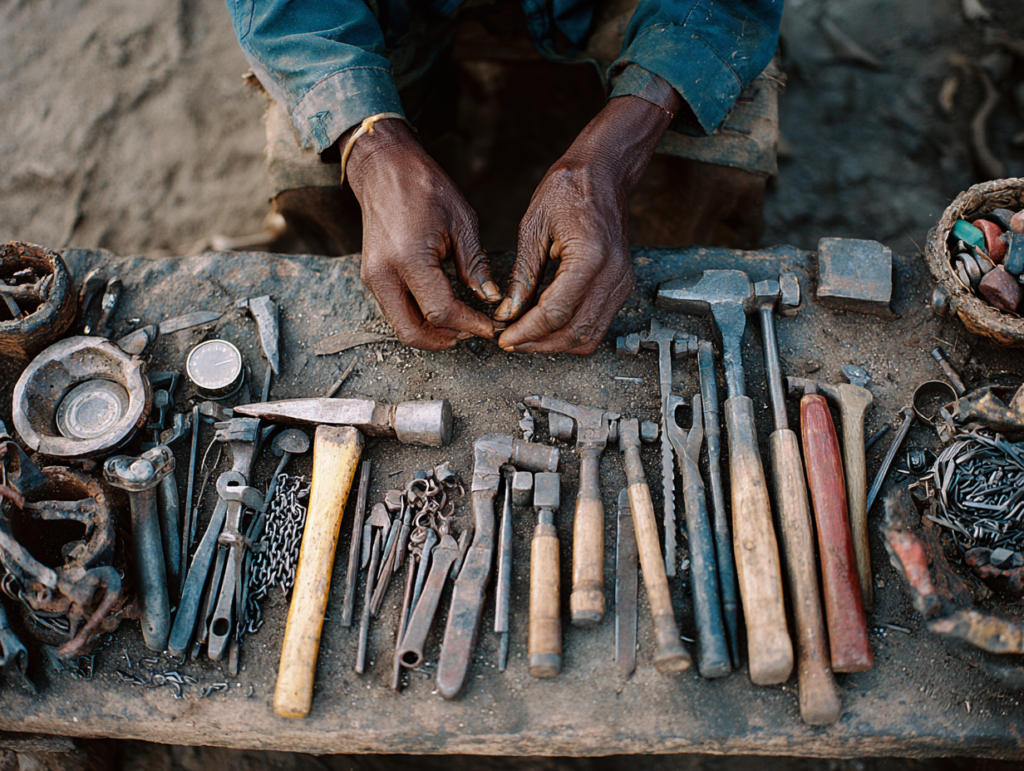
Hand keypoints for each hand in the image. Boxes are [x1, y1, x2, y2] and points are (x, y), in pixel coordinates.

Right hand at [346, 120, 500, 349]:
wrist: (383, 168)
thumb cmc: (423, 186)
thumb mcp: (461, 221)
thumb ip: (475, 265)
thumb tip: (490, 298)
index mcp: (408, 259)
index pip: (440, 311)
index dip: (469, 325)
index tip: (491, 326)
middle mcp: (383, 274)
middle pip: (412, 332)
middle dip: (445, 340)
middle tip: (473, 333)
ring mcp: (373, 278)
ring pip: (401, 326)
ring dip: (432, 332)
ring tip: (462, 324)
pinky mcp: (372, 277)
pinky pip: (396, 312)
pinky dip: (420, 319)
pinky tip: (444, 310)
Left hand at [495, 79, 682, 353]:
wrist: (603, 174)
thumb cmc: (568, 190)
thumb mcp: (533, 227)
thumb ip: (523, 275)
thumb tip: (509, 312)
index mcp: (590, 256)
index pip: (557, 312)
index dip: (528, 331)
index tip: (505, 337)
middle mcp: (613, 274)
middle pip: (576, 332)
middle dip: (540, 343)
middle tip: (512, 341)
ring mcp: (622, 282)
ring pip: (590, 335)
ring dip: (556, 343)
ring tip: (527, 338)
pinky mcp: (622, 285)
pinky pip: (598, 324)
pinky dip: (571, 332)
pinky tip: (547, 326)